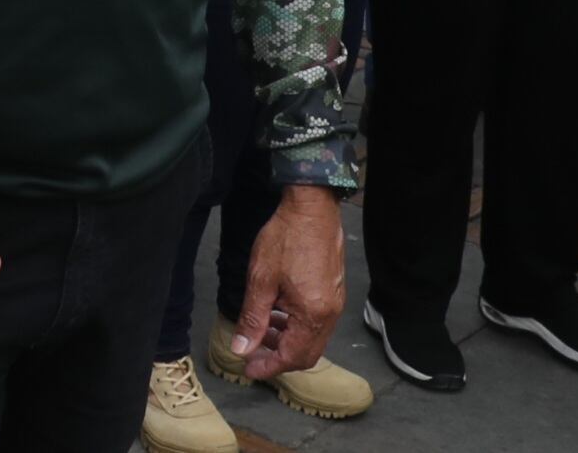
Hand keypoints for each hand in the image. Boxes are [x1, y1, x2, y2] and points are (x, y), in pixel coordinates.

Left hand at [225, 186, 346, 380]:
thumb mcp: (261, 280)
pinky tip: (278, 313)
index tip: (248, 368)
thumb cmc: (286, 238)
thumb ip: (253, 318)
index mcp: (313, 315)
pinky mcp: (334, 292)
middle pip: (306, 353)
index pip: (292, 357)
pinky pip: (317, 322)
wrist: (312, 208)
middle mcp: (330, 314)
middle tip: (253, 353)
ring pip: (312, 338)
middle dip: (279, 357)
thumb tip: (242, 348)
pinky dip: (297, 326)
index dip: (268, 367)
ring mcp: (335, 303)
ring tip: (262, 330)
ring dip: (287, 340)